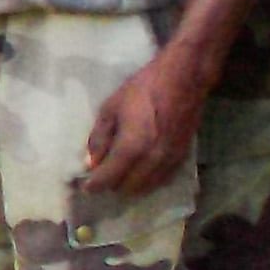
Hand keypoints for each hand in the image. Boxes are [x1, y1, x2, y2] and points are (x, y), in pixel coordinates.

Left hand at [81, 43, 215, 197]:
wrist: (184, 80)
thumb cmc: (143, 89)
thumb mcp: (110, 108)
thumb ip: (99, 138)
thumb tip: (91, 162)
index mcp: (132, 147)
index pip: (108, 178)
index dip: (94, 186)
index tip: (85, 186)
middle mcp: (152, 160)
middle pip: (127, 188)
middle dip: (112, 185)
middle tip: (102, 175)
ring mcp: (170, 161)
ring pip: (146, 188)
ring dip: (130, 185)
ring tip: (119, 173)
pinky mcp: (182, 158)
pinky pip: (161, 181)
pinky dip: (147, 181)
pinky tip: (139, 171)